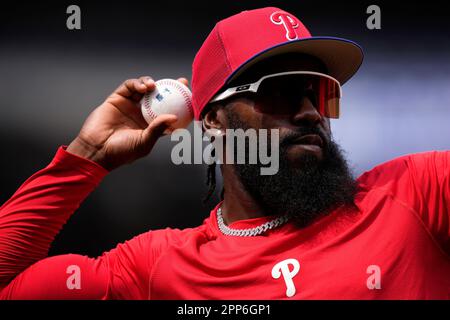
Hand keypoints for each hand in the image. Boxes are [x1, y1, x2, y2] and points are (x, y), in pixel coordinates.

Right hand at [67, 76, 188, 170]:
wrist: (97, 150)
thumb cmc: (122, 151)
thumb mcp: (145, 142)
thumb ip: (158, 128)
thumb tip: (174, 117)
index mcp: (151, 125)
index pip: (169, 110)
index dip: (179, 103)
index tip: (190, 97)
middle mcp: (142, 114)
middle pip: (159, 97)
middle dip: (171, 87)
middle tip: (181, 82)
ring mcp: (130, 105)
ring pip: (144, 89)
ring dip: (152, 84)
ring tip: (155, 86)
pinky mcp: (117, 99)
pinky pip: (129, 87)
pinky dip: (137, 83)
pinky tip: (145, 86)